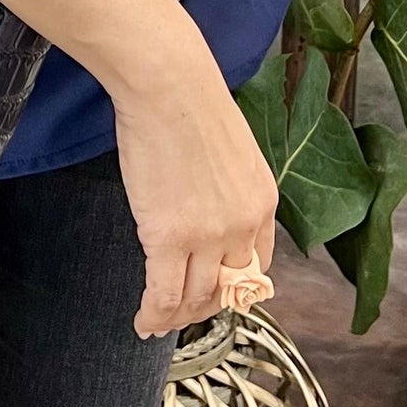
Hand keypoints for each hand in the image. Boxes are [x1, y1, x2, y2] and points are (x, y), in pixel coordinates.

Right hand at [112, 18, 279, 339]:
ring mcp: (208, 235)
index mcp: (263, 203)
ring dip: (175, 315)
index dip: (232, 286)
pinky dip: (154, 313)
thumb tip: (204, 199)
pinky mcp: (169, 236)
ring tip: (158, 320)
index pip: (256, 265)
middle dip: (204, 307)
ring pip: (195, 296)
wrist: (168, 85)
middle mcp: (243, 227)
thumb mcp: (230, 149)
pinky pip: (163, 291)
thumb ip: (227, 185)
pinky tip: (144, 321)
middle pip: (227, 289)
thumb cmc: (188, 100)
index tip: (214, 293)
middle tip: (182, 311)